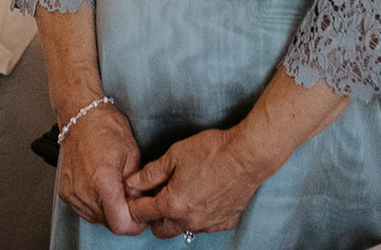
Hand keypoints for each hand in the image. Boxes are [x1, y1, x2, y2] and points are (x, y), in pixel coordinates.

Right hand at [57, 105, 146, 235]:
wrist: (80, 117)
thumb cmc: (105, 128)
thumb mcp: (132, 155)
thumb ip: (137, 186)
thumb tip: (140, 204)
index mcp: (102, 182)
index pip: (120, 225)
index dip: (135, 223)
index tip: (141, 214)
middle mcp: (84, 192)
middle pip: (109, 224)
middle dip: (124, 216)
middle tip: (131, 198)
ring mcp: (72, 194)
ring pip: (97, 219)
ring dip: (110, 211)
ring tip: (115, 188)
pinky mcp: (65, 193)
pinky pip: (85, 210)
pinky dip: (96, 204)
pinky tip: (101, 187)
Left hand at [123, 129, 267, 239]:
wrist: (248, 155)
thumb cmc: (212, 151)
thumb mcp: (175, 155)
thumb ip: (150, 173)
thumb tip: (132, 183)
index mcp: (173, 204)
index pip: (142, 214)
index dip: (134, 204)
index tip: (134, 197)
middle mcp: (189, 220)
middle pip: (160, 230)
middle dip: (153, 216)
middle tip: (156, 196)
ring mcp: (208, 224)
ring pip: (182, 228)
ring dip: (176, 217)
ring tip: (181, 193)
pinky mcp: (224, 222)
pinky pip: (204, 226)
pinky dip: (198, 216)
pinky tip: (202, 196)